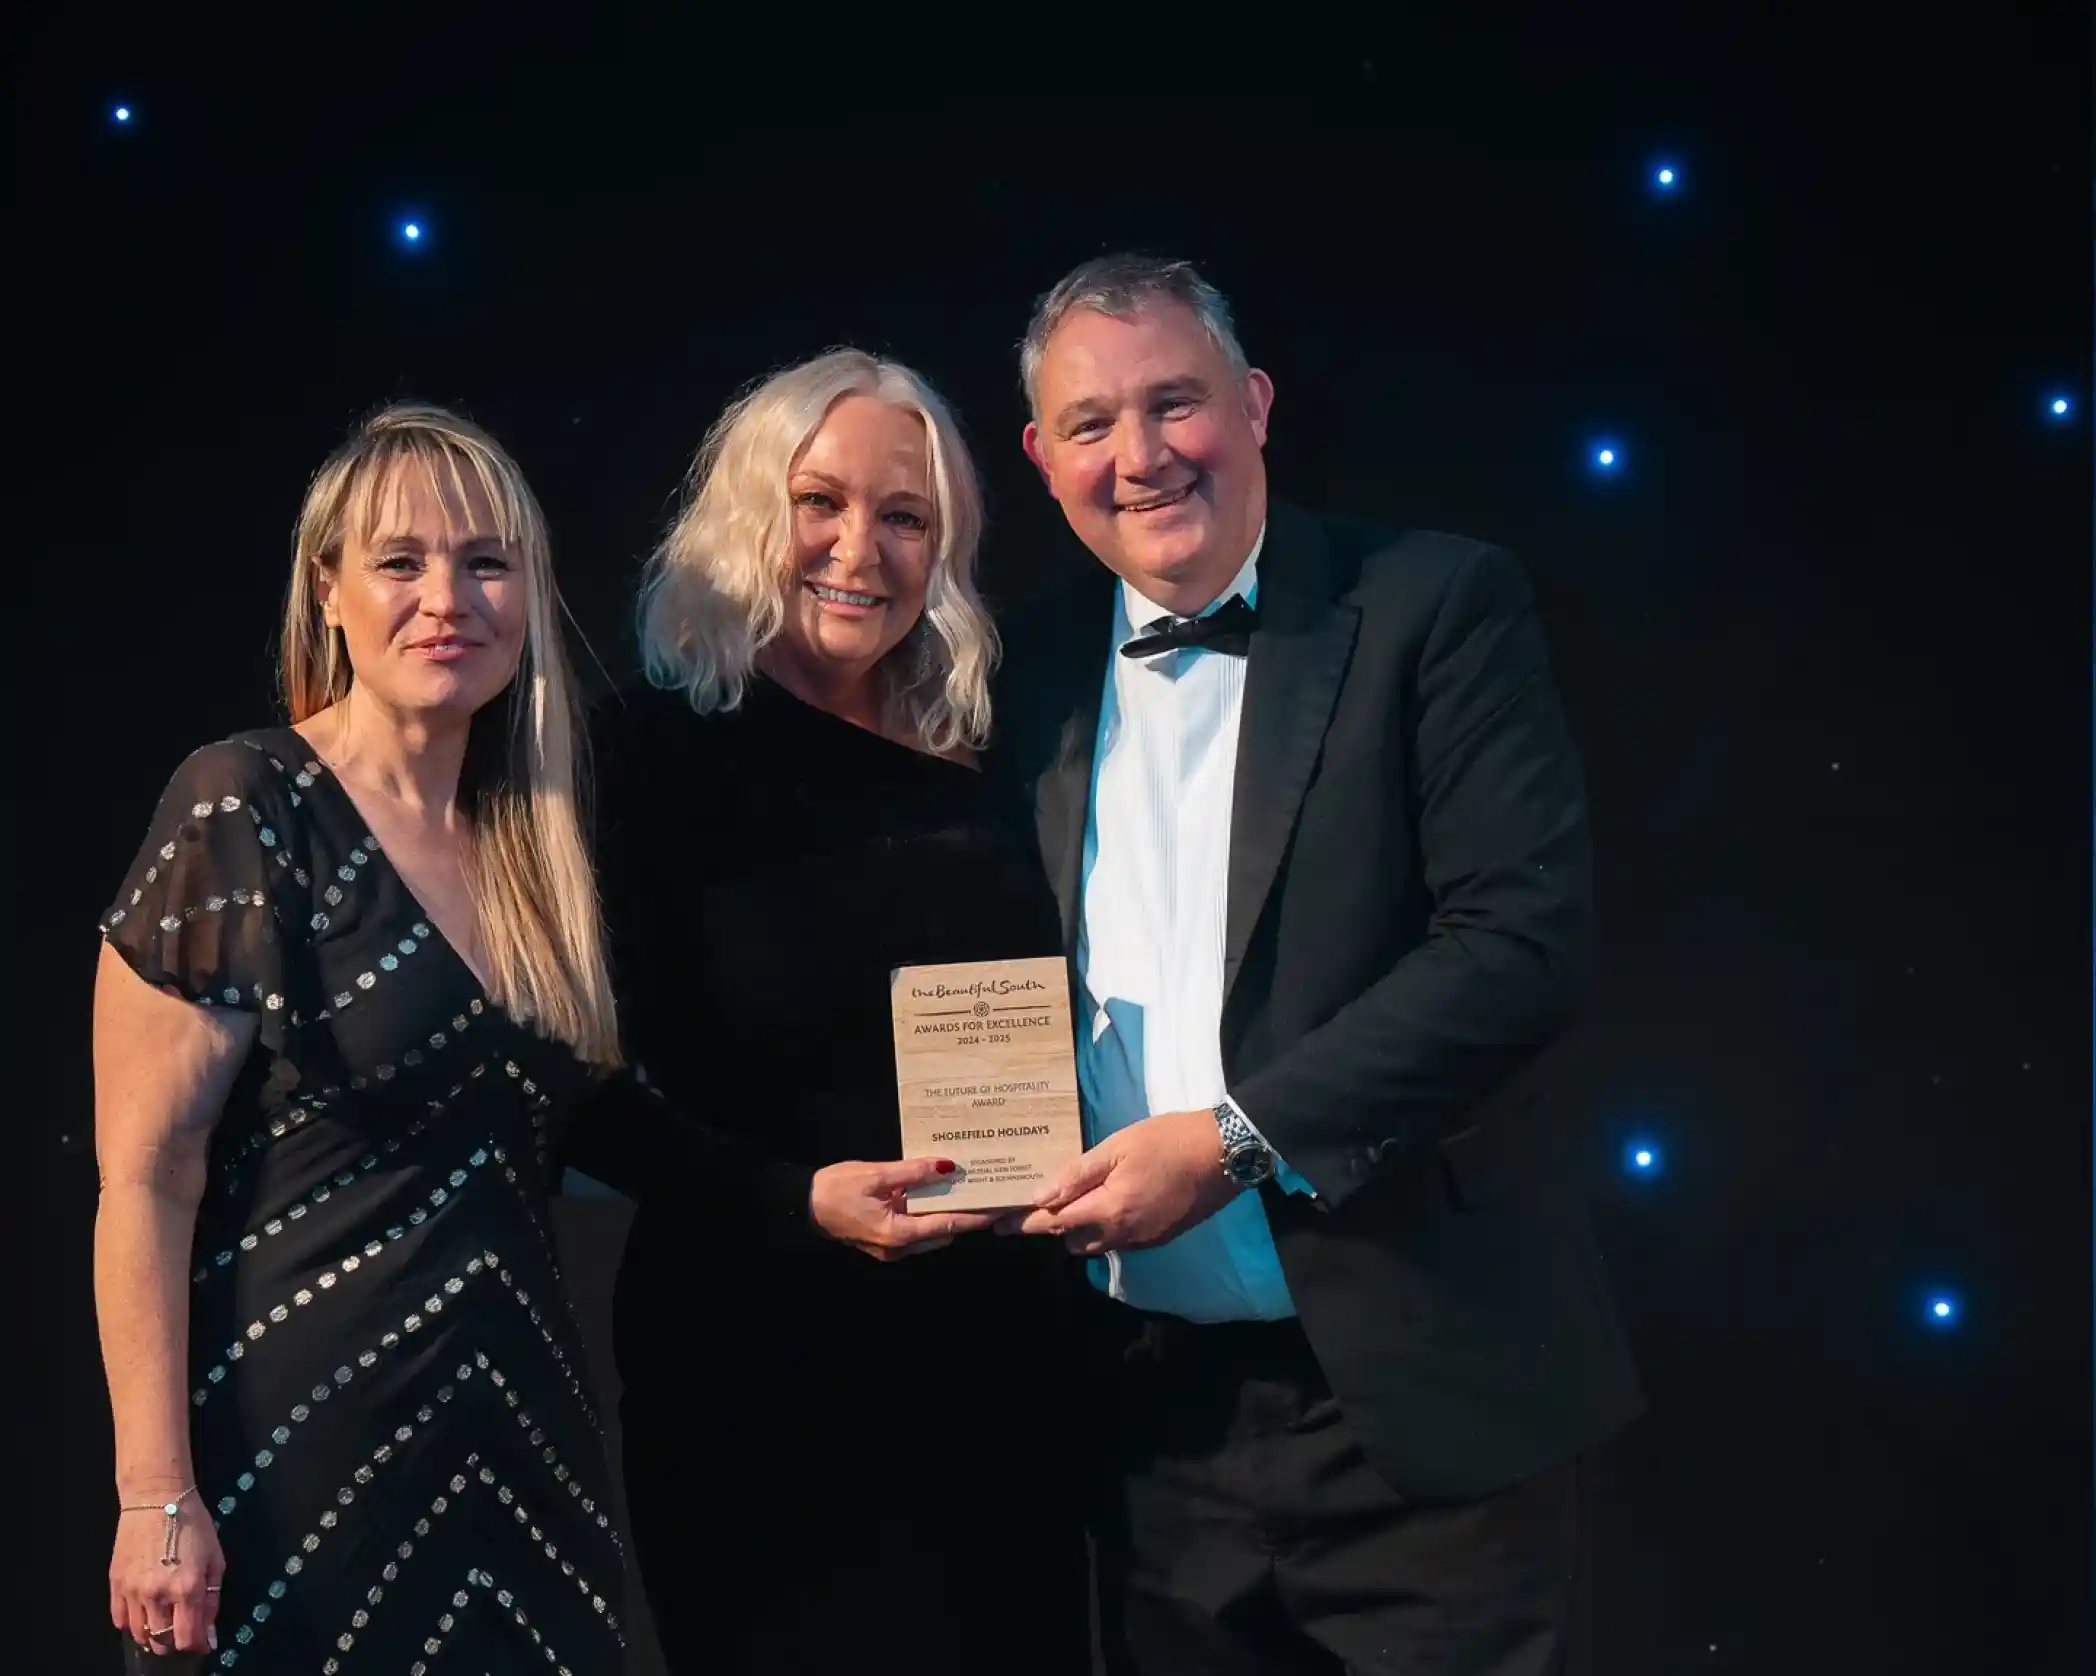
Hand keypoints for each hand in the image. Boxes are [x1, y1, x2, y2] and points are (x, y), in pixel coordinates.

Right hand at [110, 1484, 222, 1655]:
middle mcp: (157, 1595)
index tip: (202, 1642)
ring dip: (153, 1635)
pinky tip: (143, 1612)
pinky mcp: (114, 1584)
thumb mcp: (215, 1558)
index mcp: (186, 1588)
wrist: (156, 1499)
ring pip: (139, 1634)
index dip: (197, 1645)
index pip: (187, 1637)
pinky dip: (131, 1624)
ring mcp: (132, 1591)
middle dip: (174, 1642)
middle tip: (182, 1629)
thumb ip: (212, 1598)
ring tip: (163, 1622)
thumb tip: (209, 1632)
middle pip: (161, 1641)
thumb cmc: (193, 1524)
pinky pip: (119, 1619)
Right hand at [809, 1158, 996, 1261]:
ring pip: (929, 1232)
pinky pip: (914, 1228)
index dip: (975, 1217)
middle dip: (964, 1214)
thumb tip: (948, 1168)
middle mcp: (899, 1247)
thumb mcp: (877, 1175)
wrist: (803, 1205)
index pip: (948, 1226)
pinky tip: (935, 1191)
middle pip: (942, 1232)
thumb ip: (913, 1173)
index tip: (999, 1208)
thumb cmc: (837, 1189)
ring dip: (946, 1213)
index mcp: (899, 1234)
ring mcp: (891, 1246)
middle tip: (986, 1191)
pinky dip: (928, 1213)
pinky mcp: (884, 1239)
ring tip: (967, 1188)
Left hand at [994, 1109, 1239, 1253]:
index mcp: (1108, 1209)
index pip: (1053, 1223)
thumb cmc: (1168, 1140)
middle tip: (1044, 1200)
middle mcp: (1123, 1234)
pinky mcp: (1160, 1238)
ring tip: (1077, 1201)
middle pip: (1072, 1240)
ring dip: (1081, 1229)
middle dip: (1055, 1225)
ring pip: (1096, 1245)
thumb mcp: (1118, 1146)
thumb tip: (1042, 1194)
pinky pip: (1121, 1242)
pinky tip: (1111, 1204)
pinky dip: (1107, 1229)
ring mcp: (1144, 1240)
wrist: (1225, 1153)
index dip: (1022, 1224)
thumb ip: (1079, 1173)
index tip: (996, 1225)